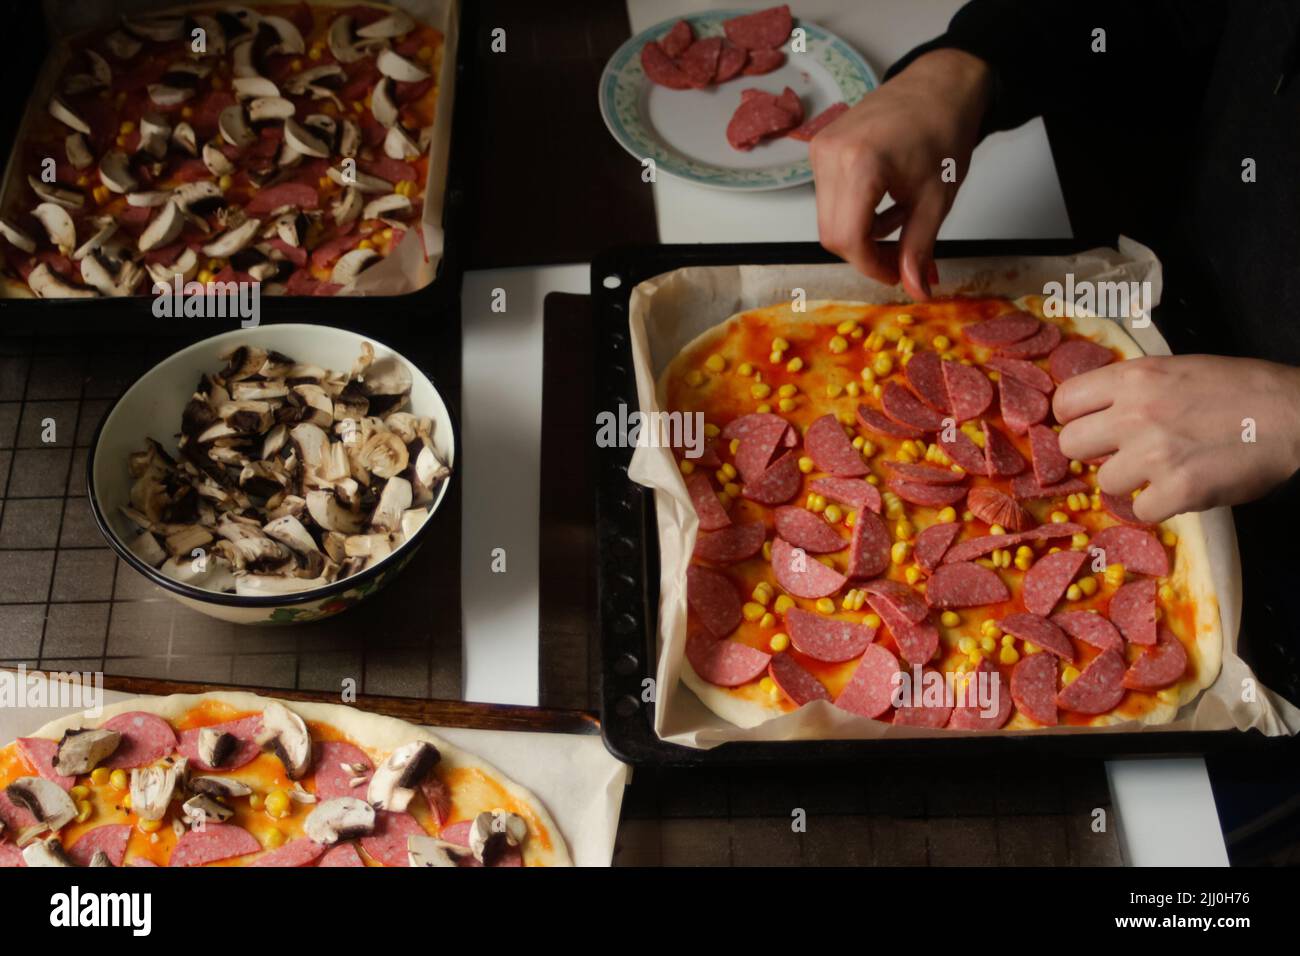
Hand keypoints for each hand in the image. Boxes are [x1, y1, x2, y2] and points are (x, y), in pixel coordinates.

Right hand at [810, 48, 989, 299]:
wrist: (938, 86)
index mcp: (860, 164)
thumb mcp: (936, 198)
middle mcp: (831, 155)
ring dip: (862, 233)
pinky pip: (829, 198)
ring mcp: (820, 149)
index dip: (872, 266)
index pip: (849, 239)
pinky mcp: (820, 148)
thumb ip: (919, 249)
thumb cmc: (943, 131)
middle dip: (866, 254)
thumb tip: (915, 291)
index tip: (896, 275)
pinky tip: (884, 201)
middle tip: (900, 257)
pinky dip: (856, 211)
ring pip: (829, 219)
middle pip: (833, 234)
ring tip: (899, 219)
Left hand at [1053, 355, 1299, 521]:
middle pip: (1070, 445)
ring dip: (1129, 482)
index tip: (1091, 427)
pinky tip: (1180, 490)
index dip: (1074, 419)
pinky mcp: (1178, 490)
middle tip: (1122, 454)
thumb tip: (1092, 412)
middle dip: (1092, 453)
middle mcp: (1135, 413)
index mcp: (1133, 378)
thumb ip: (1131, 389)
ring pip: (1104, 482)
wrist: (1294, 414)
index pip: (1064, 402)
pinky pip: (1139, 511)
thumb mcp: (1175, 370)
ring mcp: (1155, 454)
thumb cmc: (1238, 389)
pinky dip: (1158, 506)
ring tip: (1161, 470)